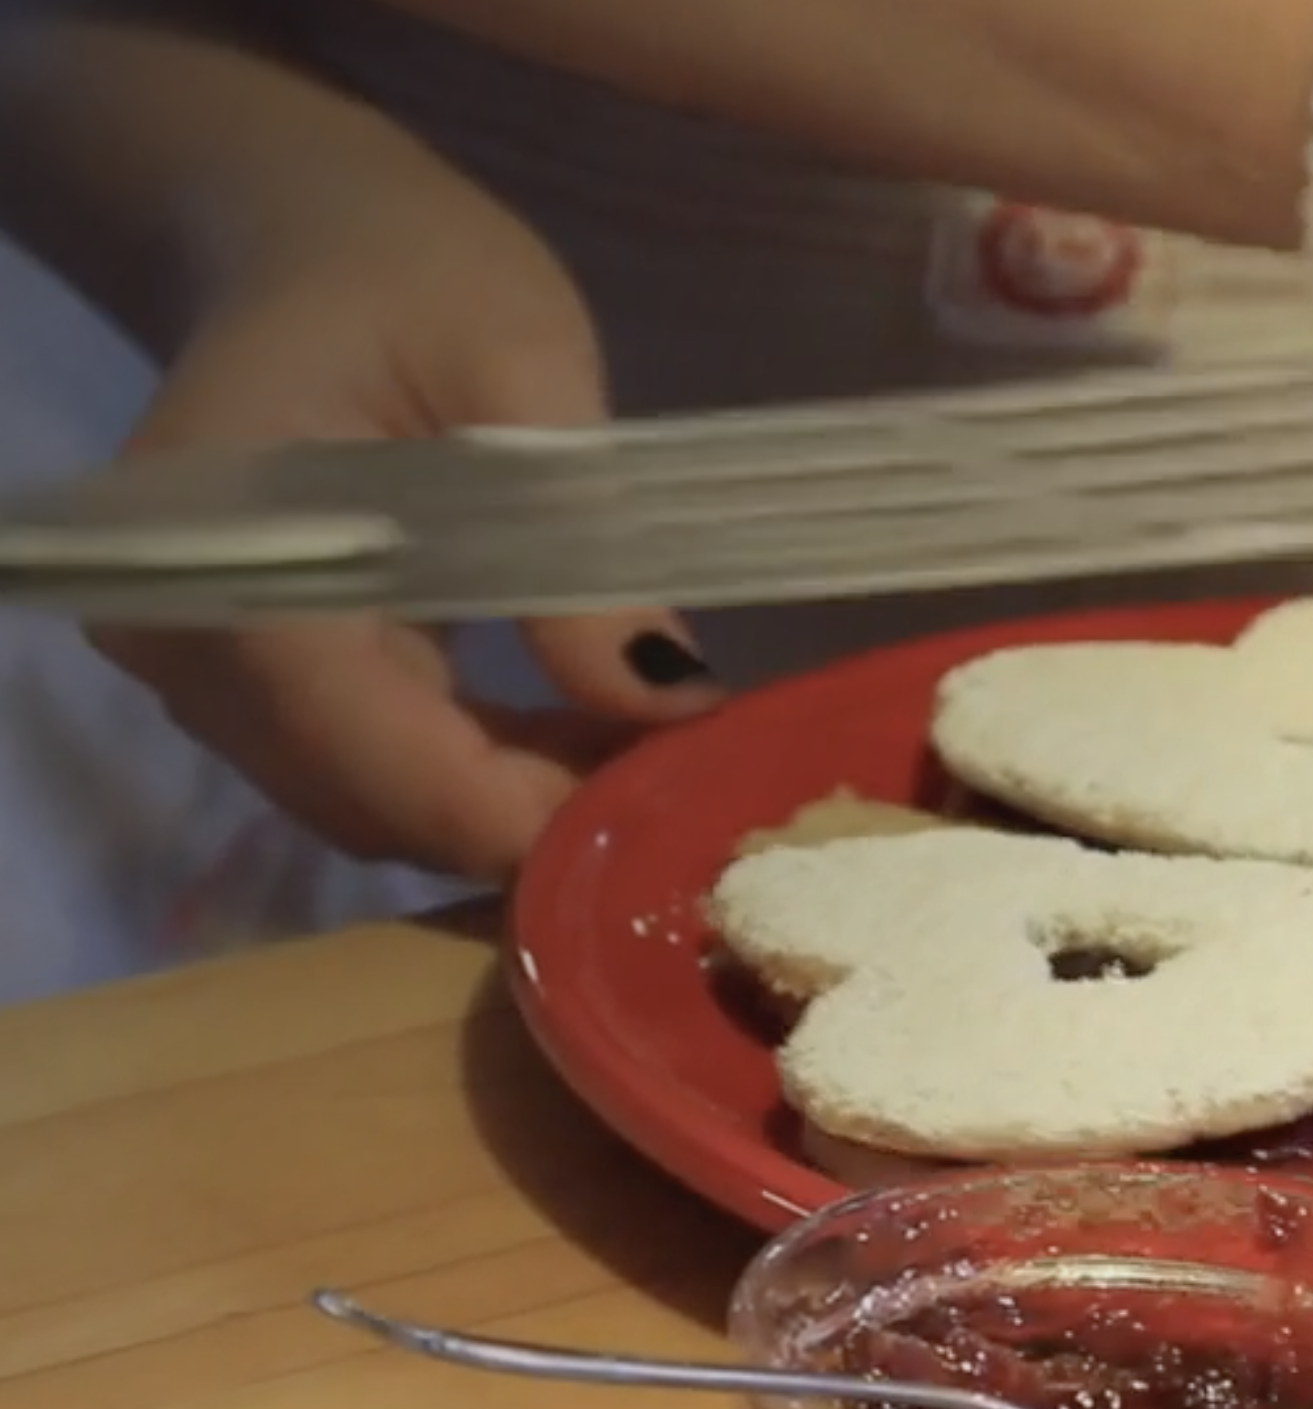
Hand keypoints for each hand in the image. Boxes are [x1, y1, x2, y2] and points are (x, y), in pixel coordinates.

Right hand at [87, 180, 722, 881]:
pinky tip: (587, 740)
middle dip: (533, 815)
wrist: (312, 244)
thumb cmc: (412, 271)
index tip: (660, 819)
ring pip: (376, 807)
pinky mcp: (251, 683)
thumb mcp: (523, 368)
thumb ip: (579, 534)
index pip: (363, 742)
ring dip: (516, 804)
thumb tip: (666, 701)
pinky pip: (372, 773)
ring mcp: (205, 670)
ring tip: (654, 755)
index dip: (513, 809)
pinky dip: (483, 777)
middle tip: (690, 788)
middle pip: (371, 798)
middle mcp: (182, 634)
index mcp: (227, 542)